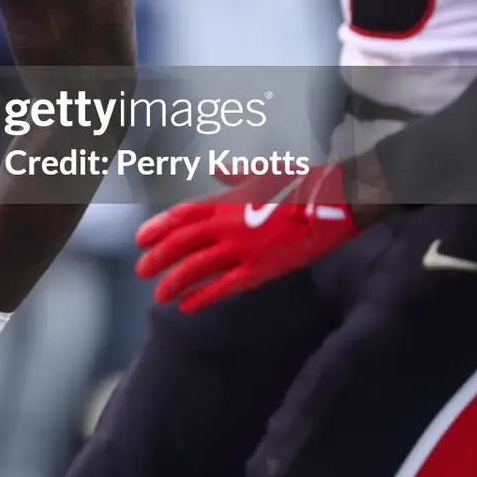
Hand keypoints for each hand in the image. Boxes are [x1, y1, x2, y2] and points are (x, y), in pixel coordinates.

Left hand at [135, 162, 359, 312]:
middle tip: (141, 272)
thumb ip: (236, 174)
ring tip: (158, 295)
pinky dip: (203, 297)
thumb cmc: (302, 184)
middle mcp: (227, 224)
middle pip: (180, 244)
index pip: (180, 216)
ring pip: (197, 268)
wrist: (336, 202)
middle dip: (157, 259)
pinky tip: (186, 306)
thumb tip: (218, 170)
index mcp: (226, 200)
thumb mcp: (264, 171)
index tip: (140, 240)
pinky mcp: (261, 270)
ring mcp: (243, 249)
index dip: (157, 229)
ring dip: (174, 282)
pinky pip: (224, 287)